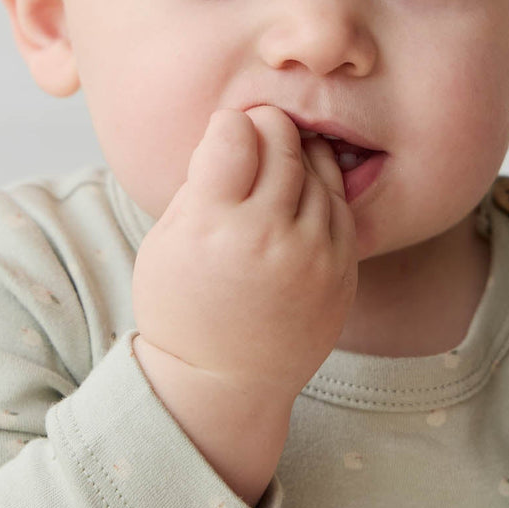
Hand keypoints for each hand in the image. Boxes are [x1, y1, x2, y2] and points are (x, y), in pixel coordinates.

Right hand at [133, 104, 356, 400]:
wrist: (224, 382)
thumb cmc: (184, 305)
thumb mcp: (166, 240)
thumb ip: (202, 180)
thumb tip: (237, 128)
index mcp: (213, 226)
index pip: (235, 131)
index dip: (228, 125)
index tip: (224, 138)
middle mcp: (268, 237)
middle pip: (281, 141)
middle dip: (266, 128)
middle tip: (255, 138)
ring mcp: (312, 255)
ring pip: (317, 167)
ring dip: (296, 155)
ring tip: (276, 168)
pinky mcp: (342, 271)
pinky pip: (340, 204)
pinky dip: (321, 189)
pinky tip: (300, 196)